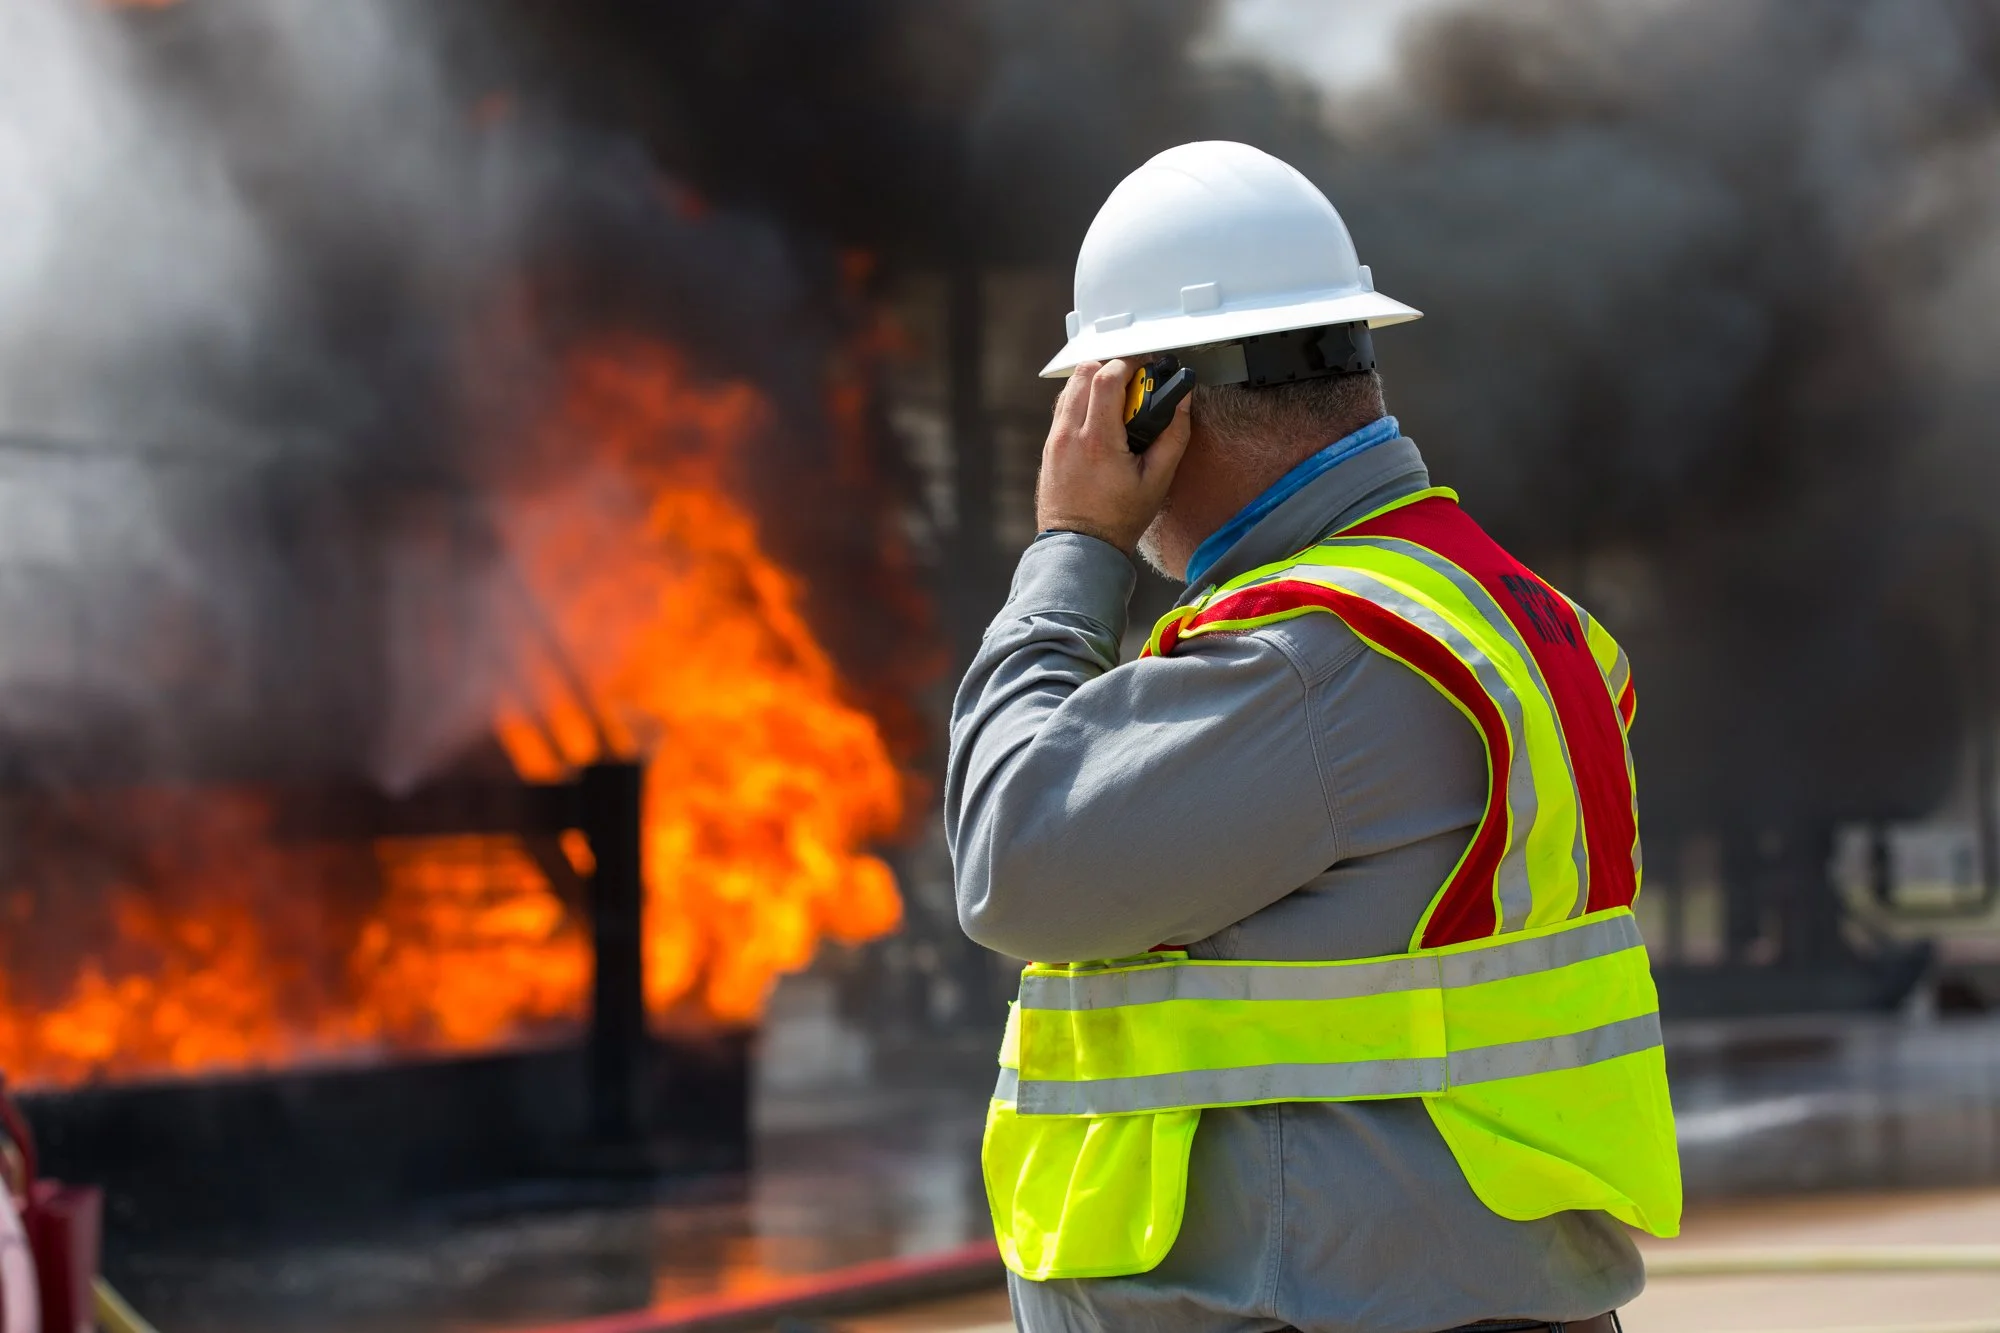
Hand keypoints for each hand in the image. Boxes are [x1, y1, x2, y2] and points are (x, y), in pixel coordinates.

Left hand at [1034, 359, 1192, 553]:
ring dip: (1094, 383)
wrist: (1080, 548)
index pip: (1106, 378)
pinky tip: (1101, 420)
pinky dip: (1082, 401)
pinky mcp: (1048, 447)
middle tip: (1133, 383)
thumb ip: (1174, 435)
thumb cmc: (1117, 519)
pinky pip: (1063, 408)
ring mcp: (1054, 440)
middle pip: (1083, 372)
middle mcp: (1069, 434)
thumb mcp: (1157, 480)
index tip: (1145, 369)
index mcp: (1098, 441)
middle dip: (1111, 367)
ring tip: (1118, 402)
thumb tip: (1183, 400)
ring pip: (1070, 387)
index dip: (1129, 364)